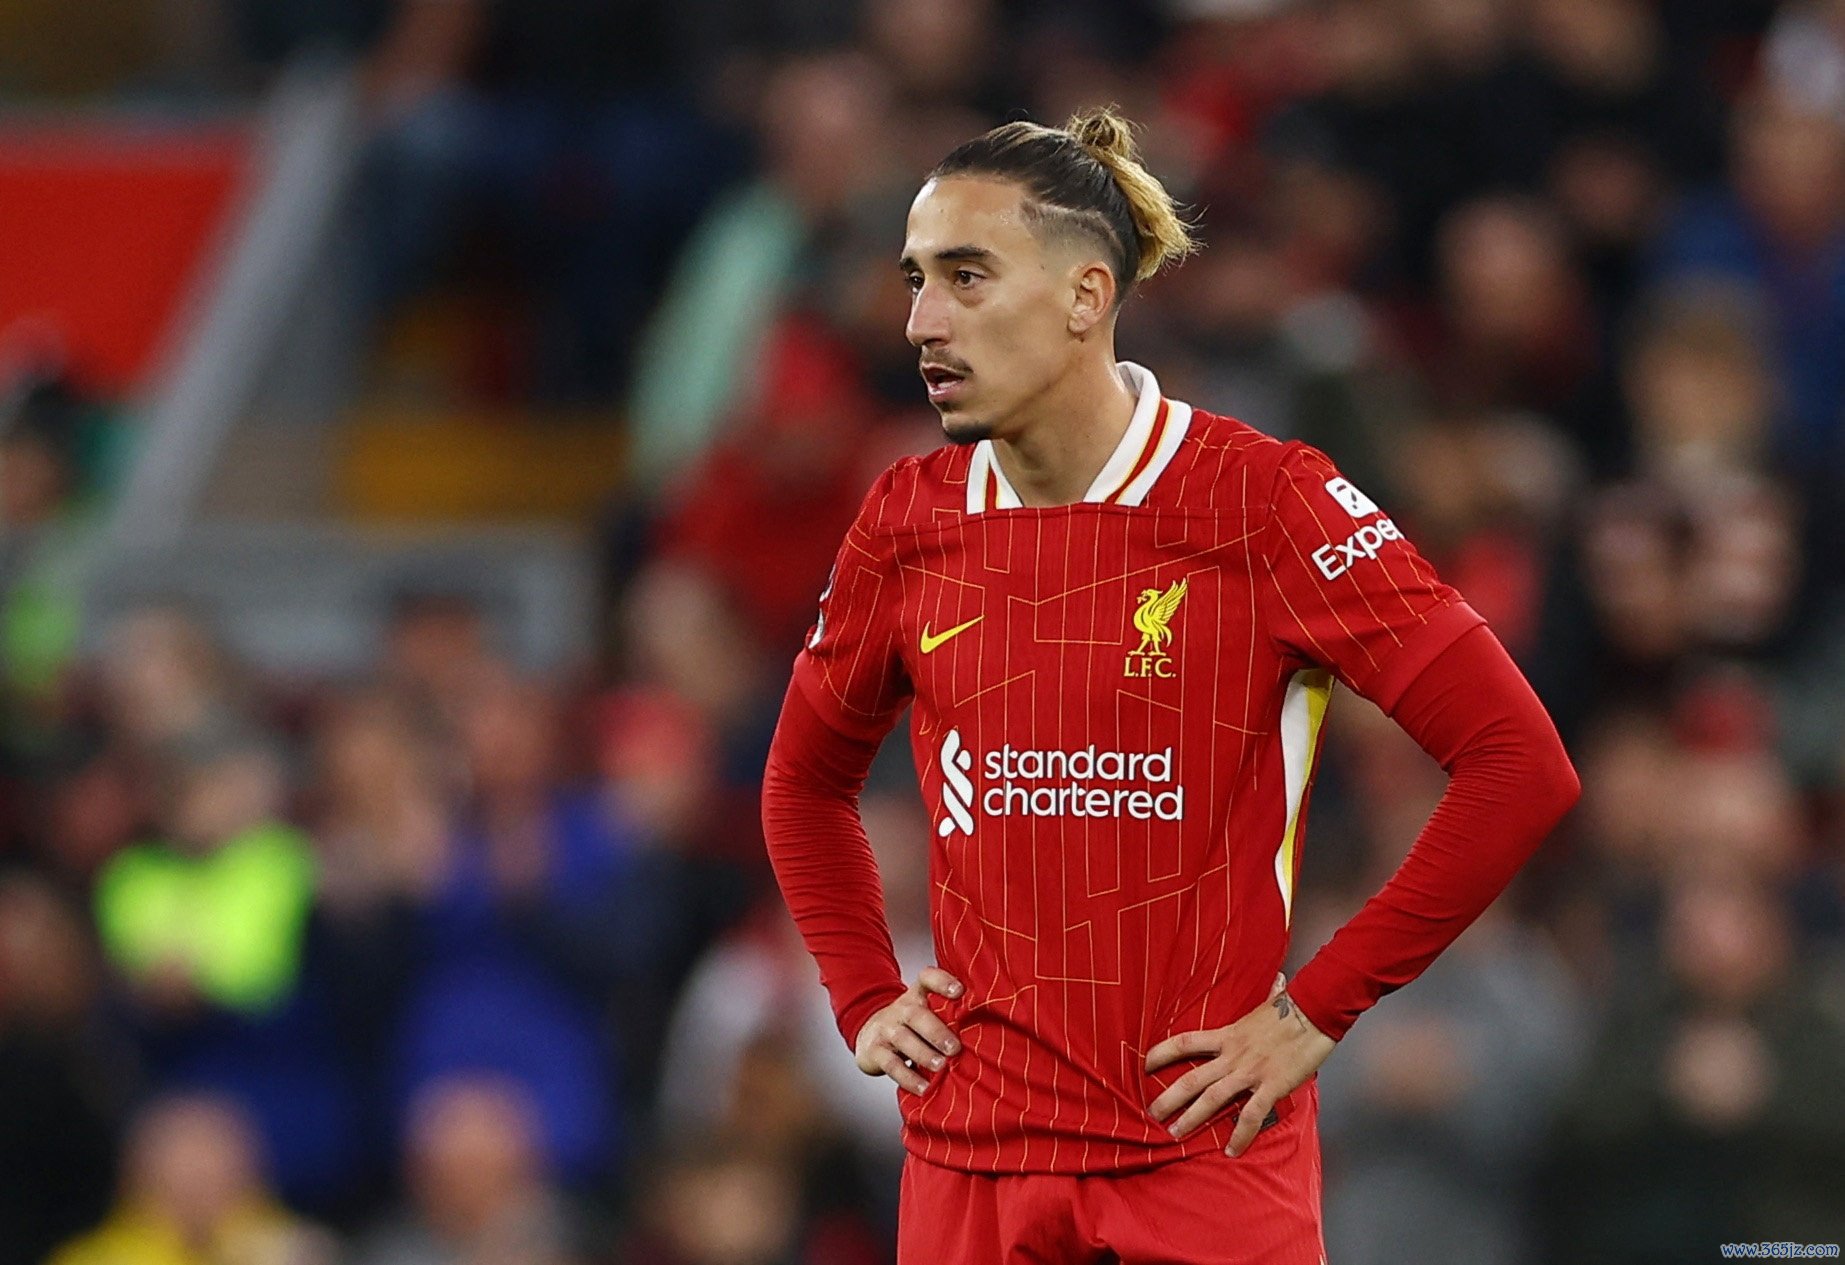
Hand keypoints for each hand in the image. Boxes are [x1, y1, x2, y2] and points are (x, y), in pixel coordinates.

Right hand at [854, 967, 963, 1094]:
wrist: (869, 1034)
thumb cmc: (912, 1026)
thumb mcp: (926, 1012)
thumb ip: (950, 1015)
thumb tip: (991, 1031)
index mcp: (917, 995)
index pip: (927, 978)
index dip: (941, 981)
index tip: (959, 991)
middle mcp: (901, 1009)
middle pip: (916, 1015)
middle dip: (936, 1031)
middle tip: (954, 1048)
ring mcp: (886, 1029)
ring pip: (903, 1039)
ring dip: (923, 1053)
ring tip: (941, 1066)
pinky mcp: (875, 1052)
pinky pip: (891, 1065)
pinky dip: (908, 1078)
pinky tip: (923, 1088)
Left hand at [1146, 976, 1335, 1155]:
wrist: (1315, 1012)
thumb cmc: (1293, 1007)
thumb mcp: (1270, 1002)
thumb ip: (1268, 997)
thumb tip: (1278, 982)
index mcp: (1227, 1034)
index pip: (1185, 1042)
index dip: (1161, 1053)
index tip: (1144, 1064)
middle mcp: (1232, 1055)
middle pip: (1191, 1078)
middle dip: (1168, 1098)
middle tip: (1151, 1114)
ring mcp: (1250, 1072)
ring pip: (1212, 1099)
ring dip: (1191, 1118)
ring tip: (1175, 1134)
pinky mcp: (1271, 1086)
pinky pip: (1251, 1116)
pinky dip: (1240, 1135)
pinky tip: (1232, 1151)